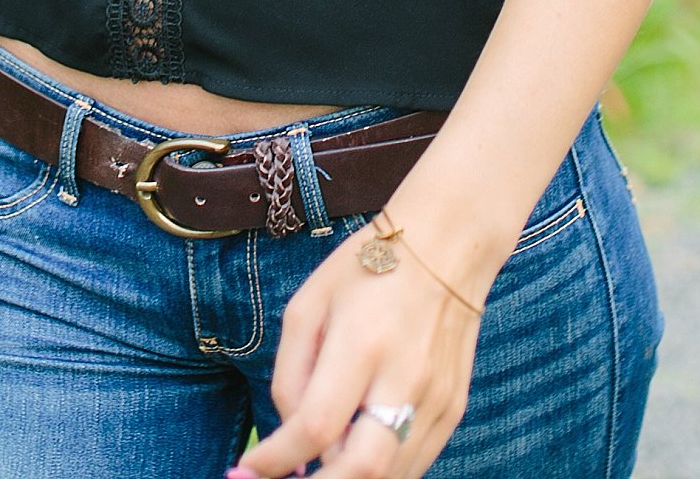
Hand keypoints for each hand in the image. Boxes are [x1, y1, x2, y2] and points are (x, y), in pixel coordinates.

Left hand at [237, 229, 487, 478]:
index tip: (246, 471)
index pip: (315, 426)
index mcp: (362, 343)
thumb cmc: (366, 270)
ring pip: (392, 475)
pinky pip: (413, 463)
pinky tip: (351, 456)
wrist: (449, 245)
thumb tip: (289, 444)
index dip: (274, 459)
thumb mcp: (307, 308)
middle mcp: (405, 376)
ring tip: (315, 468)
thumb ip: (290, 377)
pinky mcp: (453, 408)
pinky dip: (379, 472)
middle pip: (364, 468)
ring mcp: (436, 398)